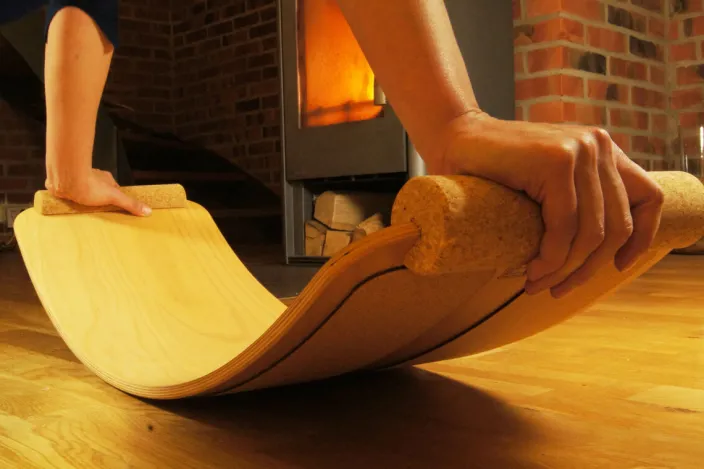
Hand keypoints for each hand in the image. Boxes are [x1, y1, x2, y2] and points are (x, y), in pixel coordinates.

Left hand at [45, 168, 151, 216]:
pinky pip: (69, 189)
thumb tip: (147, 211)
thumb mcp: (114, 197)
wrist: (66, 179)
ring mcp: (79, 179)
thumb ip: (129, 204)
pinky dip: (70, 195)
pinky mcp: (66, 183)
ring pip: (83, 188)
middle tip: (98, 209)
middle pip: (99, 188)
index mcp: (106, 179)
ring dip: (83, 196)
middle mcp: (93, 177)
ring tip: (83, 207)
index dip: (115, 197)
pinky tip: (70, 202)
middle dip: (98, 197)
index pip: (114, 189)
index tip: (114, 206)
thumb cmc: (89, 186)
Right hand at [429, 111, 664, 298]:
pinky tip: (532, 269)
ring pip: (591, 233)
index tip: (618, 266)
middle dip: (588, 269)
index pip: (649, 198)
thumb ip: (574, 199)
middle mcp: (599, 146)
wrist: (453, 139)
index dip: (641, 239)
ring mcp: (580, 150)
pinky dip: (551, 257)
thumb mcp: (546, 184)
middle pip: (617, 227)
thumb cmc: (492, 171)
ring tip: (537, 283)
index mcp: (603, 151)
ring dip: (565, 269)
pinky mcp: (556, 161)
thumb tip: (597, 253)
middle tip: (556, 289)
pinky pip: (565, 226)